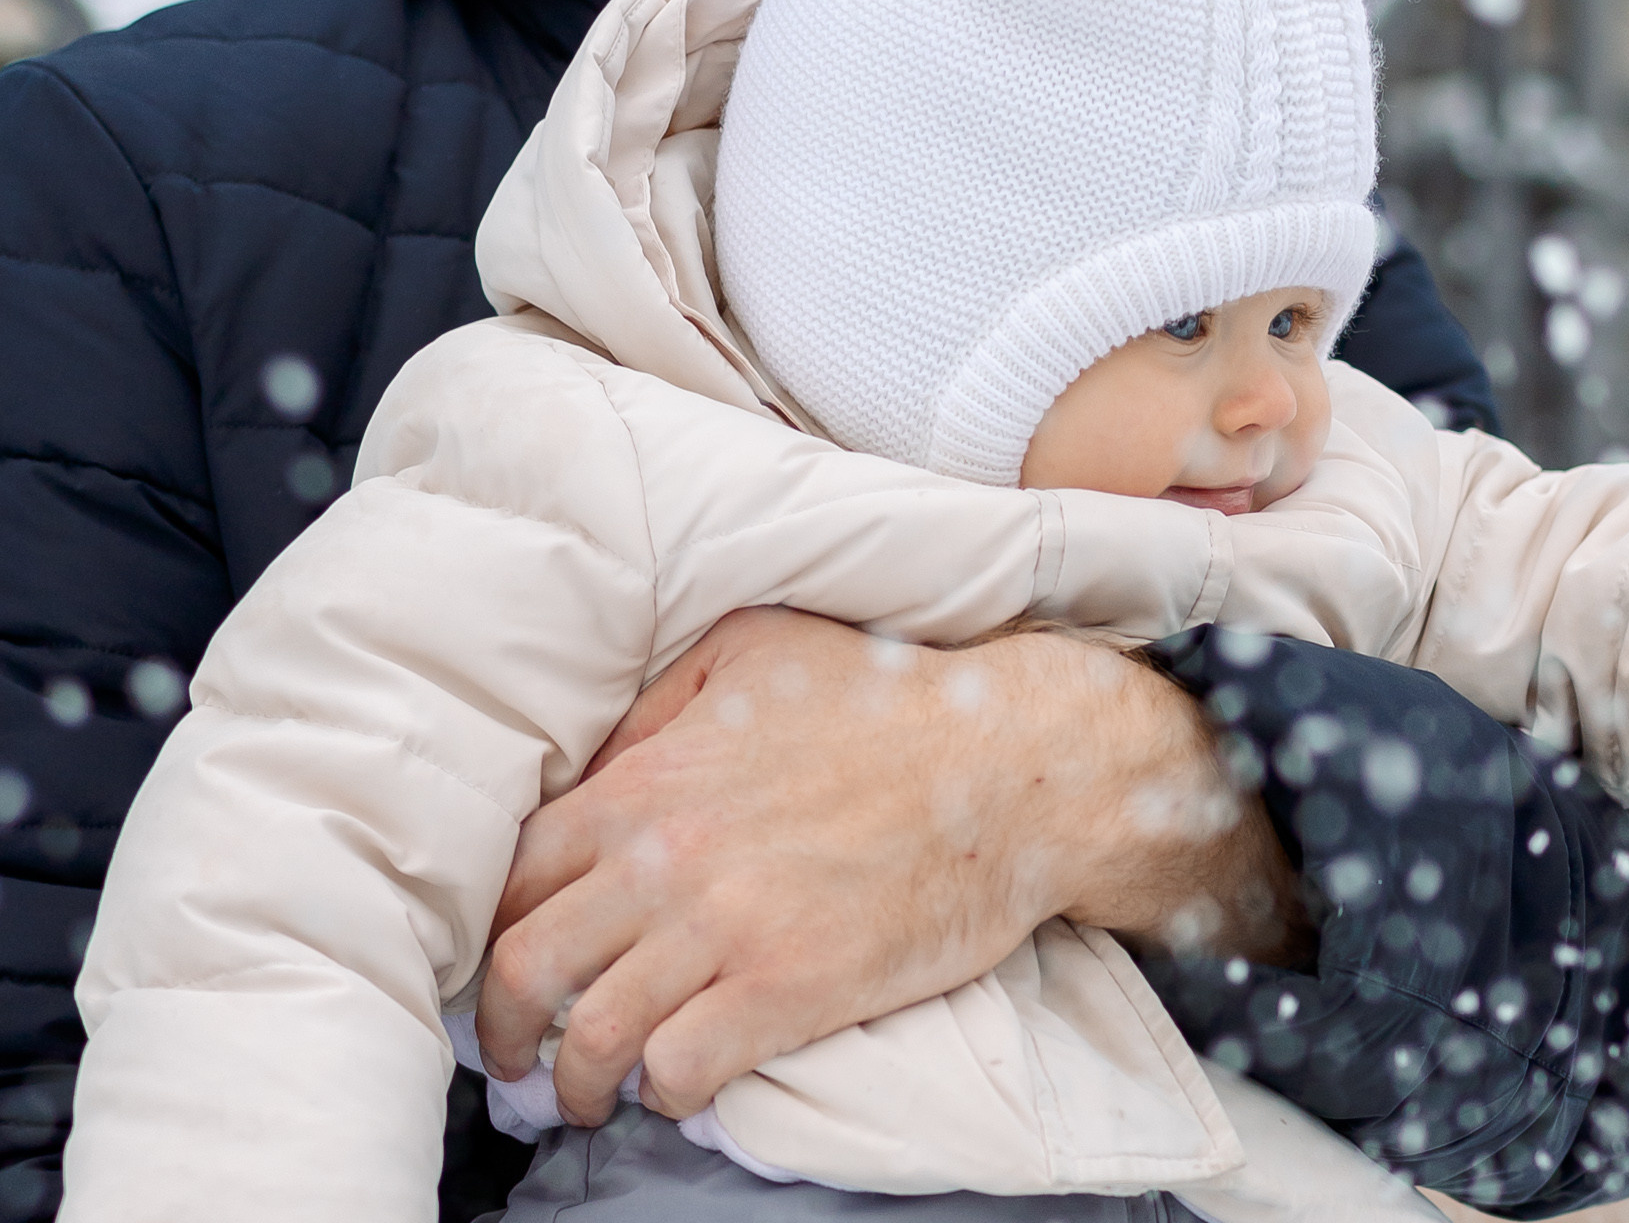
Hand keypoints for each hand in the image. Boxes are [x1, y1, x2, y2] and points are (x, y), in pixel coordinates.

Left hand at [475, 608, 1305, 1124]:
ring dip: (577, 1079)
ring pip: (593, 1034)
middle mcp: (666, 859)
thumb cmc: (893, 702)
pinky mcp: (789, 988)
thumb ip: (661, 702)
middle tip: (519, 1052)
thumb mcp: (757, 652)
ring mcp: (724, 928)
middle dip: (506, 1024)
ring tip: (588, 1095)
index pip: (517, 875)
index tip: (508, 962)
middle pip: (526, 965)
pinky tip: (681, 1087)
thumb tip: (602, 764)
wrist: (1013, 762)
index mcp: (650, 781)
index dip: (497, 928)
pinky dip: (665, 1092)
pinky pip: (680, 1069)